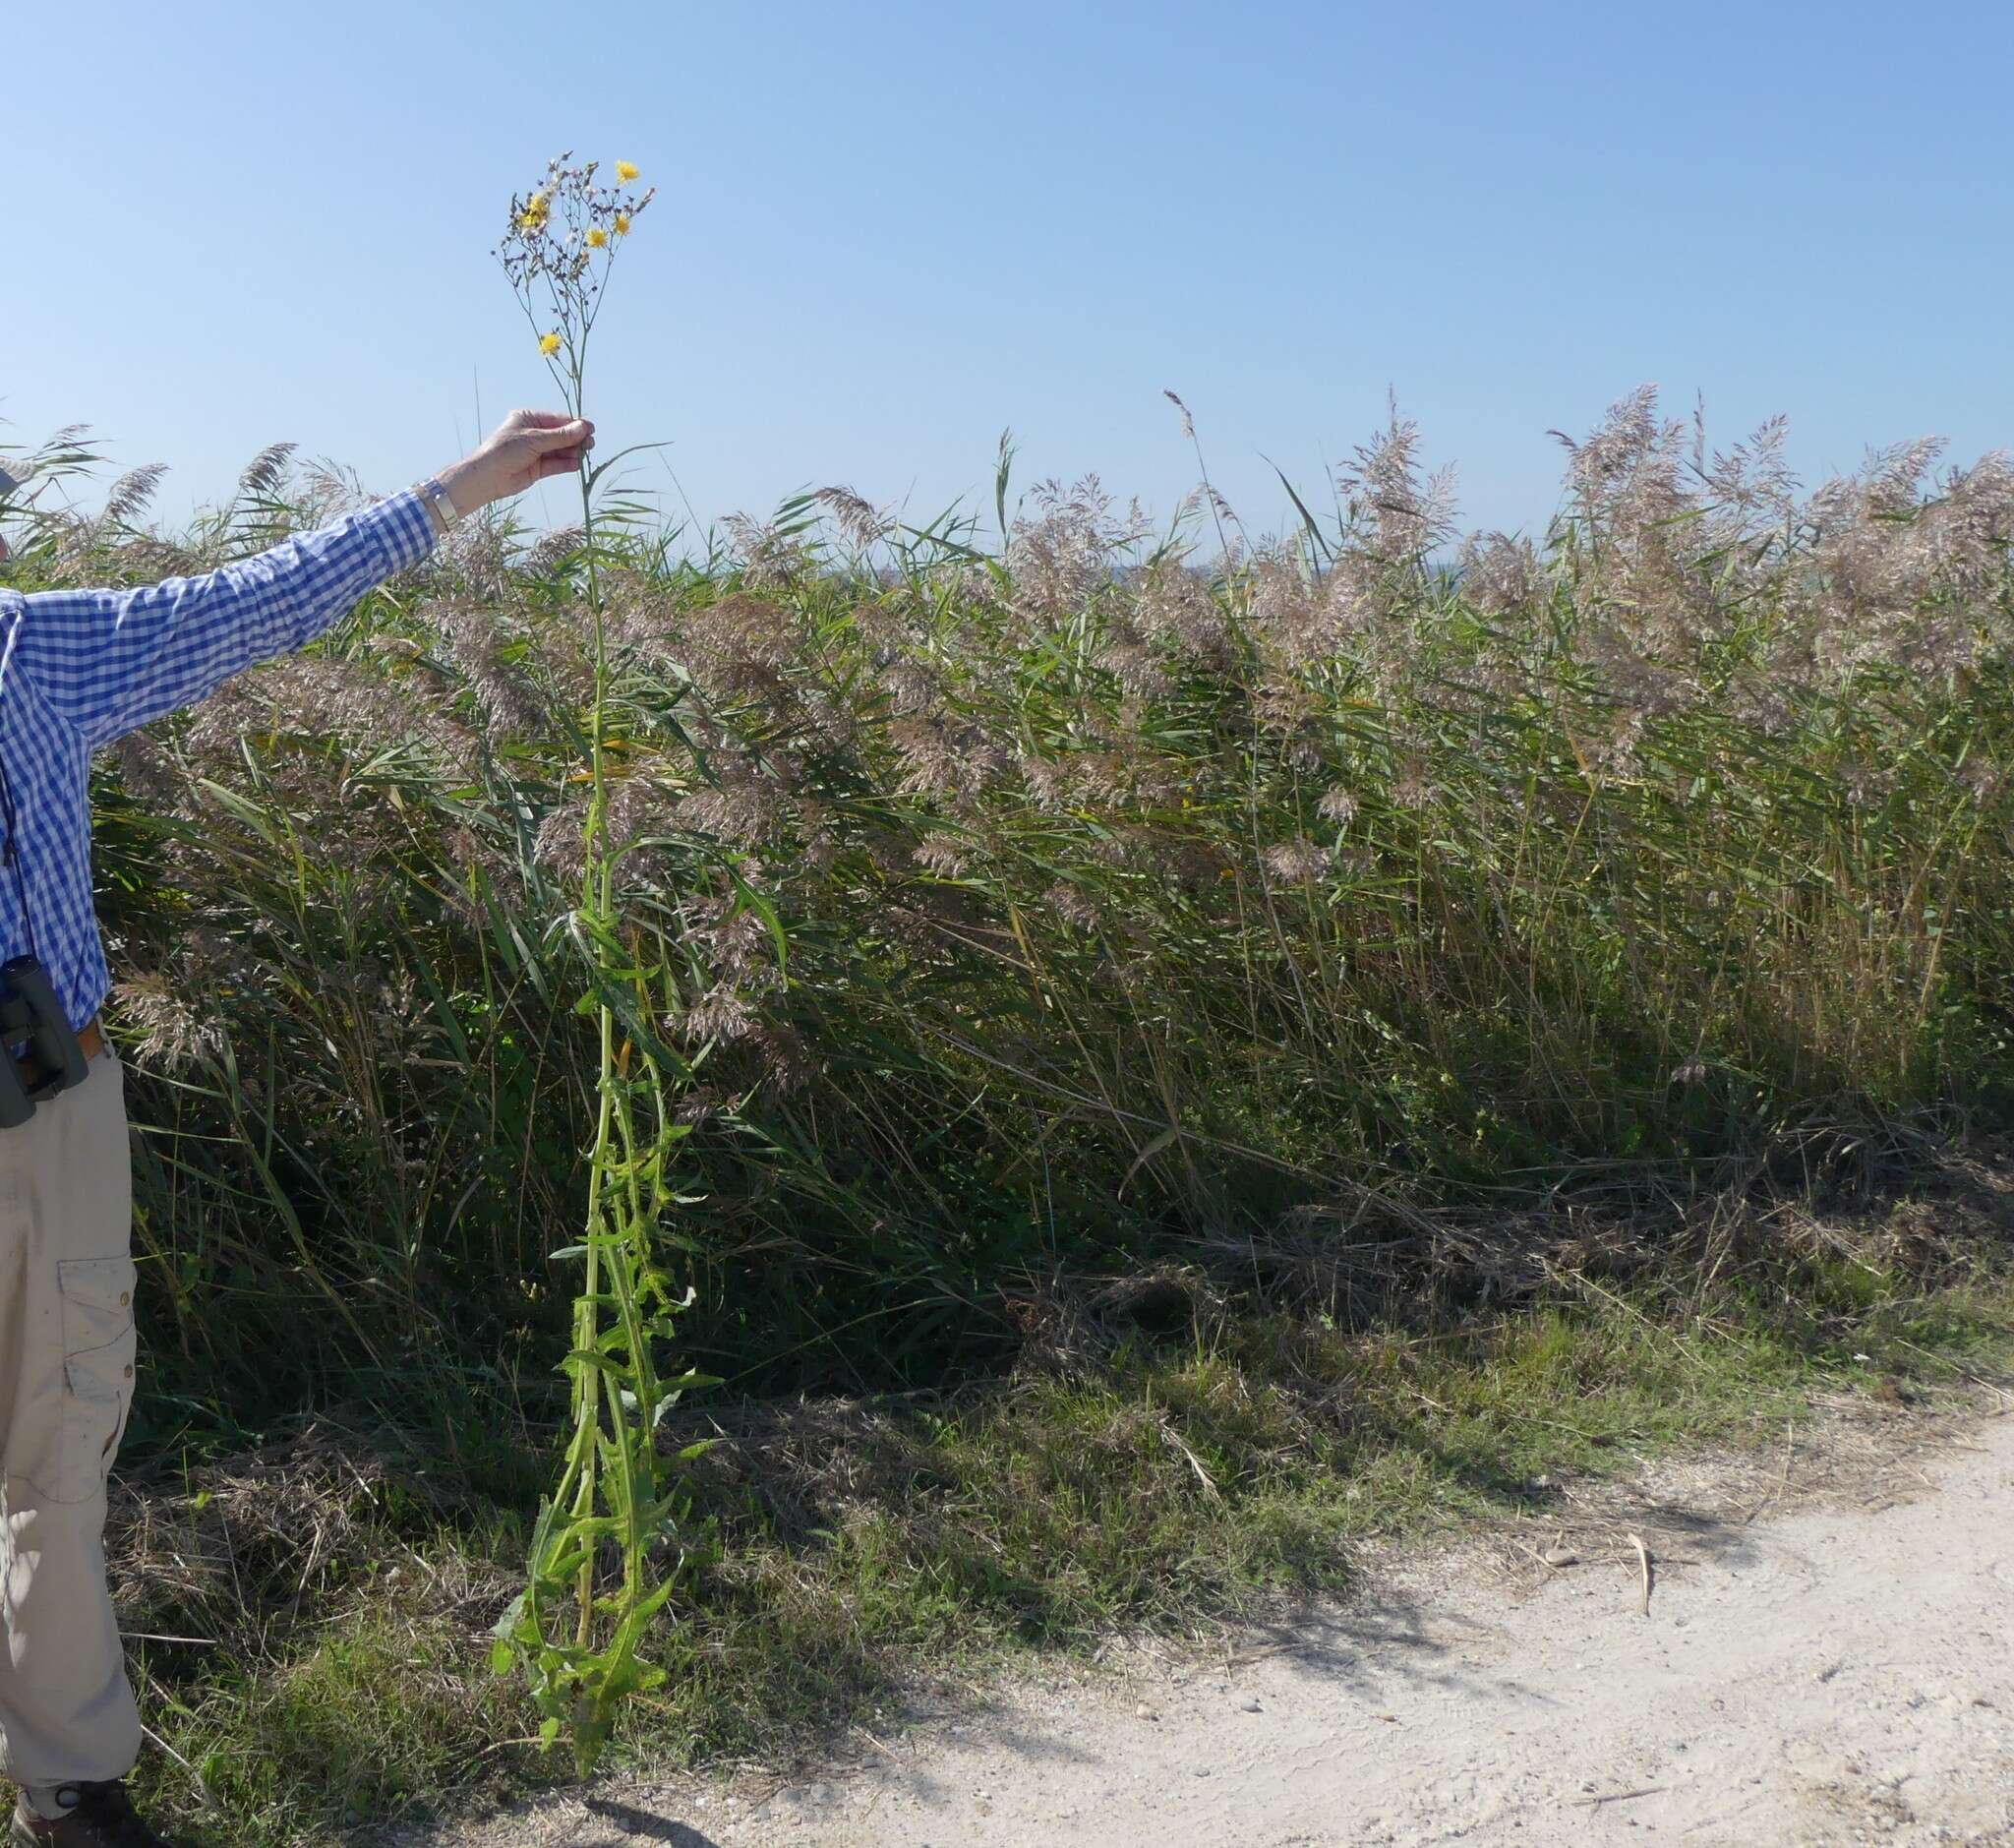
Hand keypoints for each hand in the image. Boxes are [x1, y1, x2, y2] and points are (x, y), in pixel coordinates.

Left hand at [434, 409, 595, 517]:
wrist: (488, 477)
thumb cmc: (506, 450)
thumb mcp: (535, 440)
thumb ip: (561, 436)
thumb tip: (583, 427)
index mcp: (529, 420)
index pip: (557, 420)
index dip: (574, 425)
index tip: (590, 429)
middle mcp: (533, 434)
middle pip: (561, 435)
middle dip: (575, 439)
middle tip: (590, 443)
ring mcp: (536, 452)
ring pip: (560, 451)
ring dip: (573, 452)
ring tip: (584, 454)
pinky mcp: (538, 468)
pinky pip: (556, 464)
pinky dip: (567, 464)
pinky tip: (576, 464)